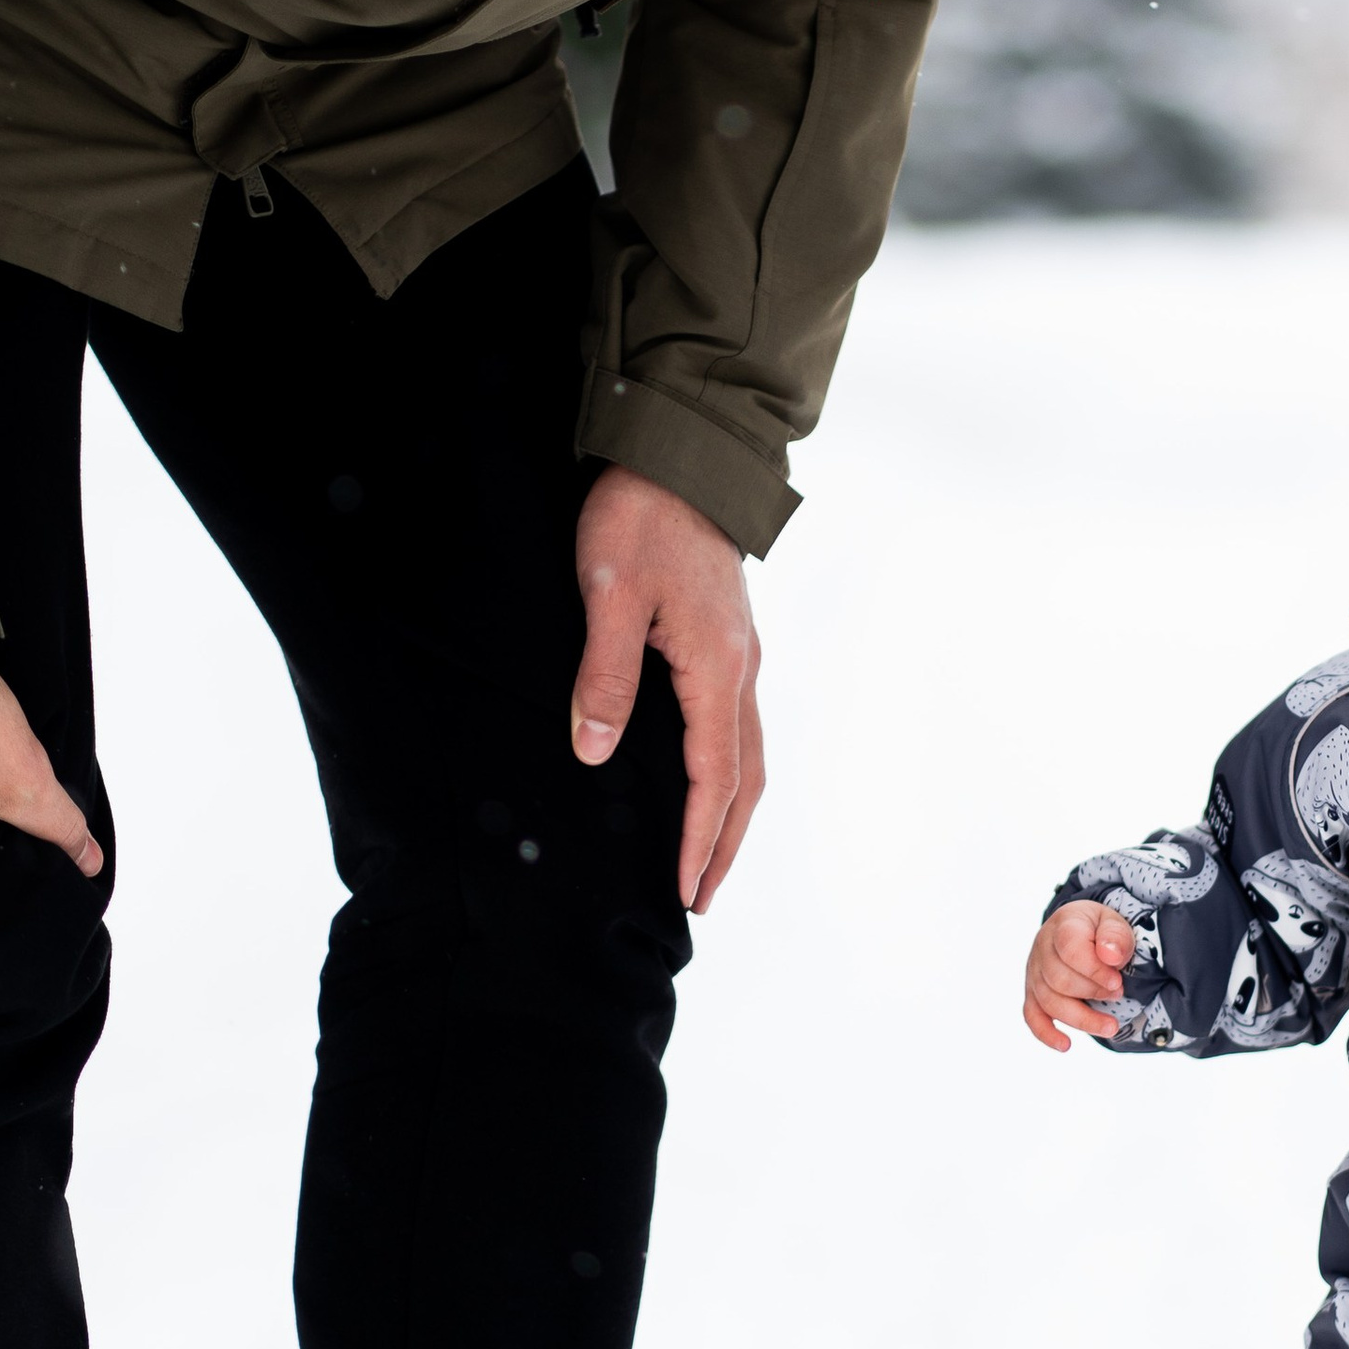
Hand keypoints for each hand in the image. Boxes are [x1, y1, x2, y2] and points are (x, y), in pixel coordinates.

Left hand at [572, 465, 763, 911]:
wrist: (682, 450)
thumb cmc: (641, 516)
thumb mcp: (609, 592)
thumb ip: (604, 676)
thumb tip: (598, 753)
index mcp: (717, 667)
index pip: (714, 776)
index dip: (699, 838)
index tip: (685, 889)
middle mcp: (741, 668)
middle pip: (747, 778)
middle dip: (726, 843)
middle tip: (701, 898)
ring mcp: (740, 654)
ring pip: (750, 753)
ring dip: (733, 812)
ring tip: (708, 856)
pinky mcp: (729, 639)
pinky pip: (739, 725)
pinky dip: (730, 772)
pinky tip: (707, 781)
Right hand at [1023, 900, 1133, 1050]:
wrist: (1082, 929)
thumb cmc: (1100, 929)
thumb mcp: (1115, 922)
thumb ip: (1116, 936)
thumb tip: (1110, 956)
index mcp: (1063, 925)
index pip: (1071, 950)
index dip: (1095, 970)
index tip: (1118, 982)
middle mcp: (1042, 948)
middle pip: (1059, 980)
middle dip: (1093, 993)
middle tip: (1118, 994)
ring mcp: (1034, 972)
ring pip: (1050, 1002)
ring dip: (1082, 1019)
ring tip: (1111, 1026)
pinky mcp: (1033, 993)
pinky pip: (1032, 1016)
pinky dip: (1046, 1033)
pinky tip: (1065, 1045)